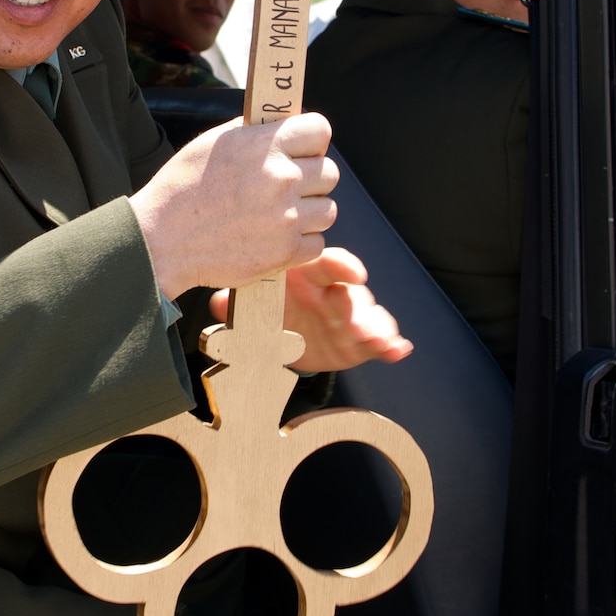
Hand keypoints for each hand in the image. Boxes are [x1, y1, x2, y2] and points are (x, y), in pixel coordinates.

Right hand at [130, 114, 336, 297]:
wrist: (161, 241)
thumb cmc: (182, 190)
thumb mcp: (213, 142)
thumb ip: (253, 132)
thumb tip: (280, 125)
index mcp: (265, 146)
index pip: (320, 130)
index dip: (311, 141)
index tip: (301, 151)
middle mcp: (281, 179)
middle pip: (329, 173)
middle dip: (311, 179)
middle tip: (286, 188)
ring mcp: (287, 218)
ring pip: (328, 210)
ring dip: (309, 212)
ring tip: (280, 215)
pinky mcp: (285, 252)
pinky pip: (317, 243)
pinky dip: (300, 243)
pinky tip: (275, 237)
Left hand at [209, 247, 413, 371]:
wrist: (282, 333)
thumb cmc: (270, 306)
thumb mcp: (253, 303)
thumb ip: (237, 304)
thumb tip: (216, 303)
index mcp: (307, 275)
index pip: (325, 264)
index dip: (341, 267)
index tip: (355, 273)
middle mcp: (332, 292)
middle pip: (350, 294)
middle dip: (357, 307)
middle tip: (360, 324)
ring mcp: (348, 315)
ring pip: (367, 317)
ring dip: (375, 327)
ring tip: (380, 340)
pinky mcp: (359, 340)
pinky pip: (378, 339)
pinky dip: (390, 344)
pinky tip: (399, 351)